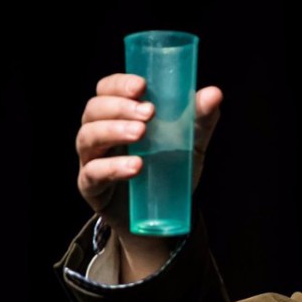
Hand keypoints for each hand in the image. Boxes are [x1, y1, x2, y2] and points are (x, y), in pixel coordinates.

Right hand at [77, 74, 222, 278]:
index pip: (106, 89)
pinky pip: (92, 173)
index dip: (119, 84)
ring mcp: (92, 159)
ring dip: (113, 131)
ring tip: (141, 134)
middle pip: (93, 110)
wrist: (162, 217)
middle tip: (148, 113)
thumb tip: (214, 93)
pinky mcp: (91, 187)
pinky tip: (134, 166)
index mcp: (118, 115)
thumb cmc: (169, 170)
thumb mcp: (189, 142)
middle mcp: (99, 133)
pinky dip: (112, 167)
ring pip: (88, 137)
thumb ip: (199, 118)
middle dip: (119, 107)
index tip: (141, 86)